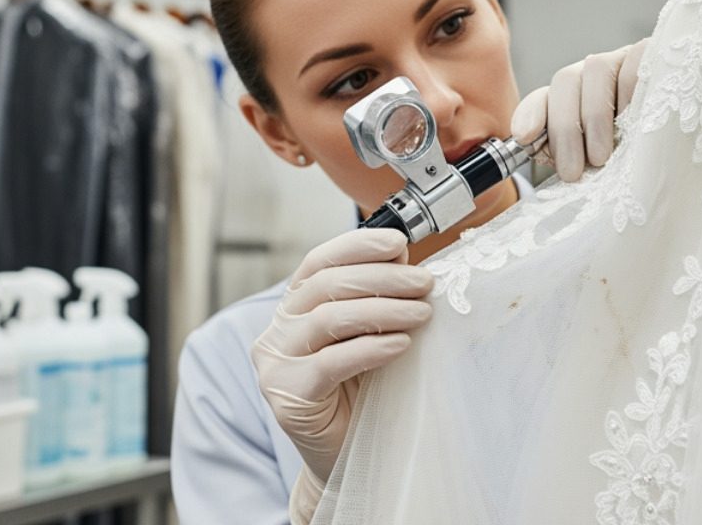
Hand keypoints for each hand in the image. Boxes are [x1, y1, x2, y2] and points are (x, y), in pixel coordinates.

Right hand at [251, 229, 432, 498]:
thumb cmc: (359, 394)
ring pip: (328, 319)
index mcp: (293, 309)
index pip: (317, 262)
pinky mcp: (287, 396)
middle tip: (425, 282)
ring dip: (383, 310)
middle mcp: (276, 331)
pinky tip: (400, 345)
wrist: (345, 458)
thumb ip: (375, 301)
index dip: (356, 246)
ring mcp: (276, 364)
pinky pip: (330, 363)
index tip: (397, 242)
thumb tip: (405, 260)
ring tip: (422, 313)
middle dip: (381, 278)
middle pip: (326, 286)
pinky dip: (370, 349)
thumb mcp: (368, 337)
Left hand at [511, 38, 647, 181]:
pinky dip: (631, 93)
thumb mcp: (600, 162)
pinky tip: (636, 124)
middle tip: (573, 171)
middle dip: (564, 129)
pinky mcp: (656, 54)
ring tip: (602, 157)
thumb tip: (541, 156)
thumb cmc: (639, 156)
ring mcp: (625, 60)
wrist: (689, 150)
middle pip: (566, 81)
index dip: (531, 113)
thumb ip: (570, 158)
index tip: (524, 137)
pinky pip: (636, 63)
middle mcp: (596, 74)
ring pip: (596, 69)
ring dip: (594, 117)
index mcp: (577, 99)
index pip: (545, 96)